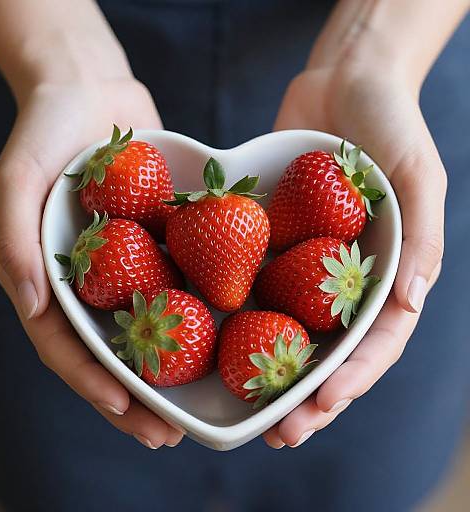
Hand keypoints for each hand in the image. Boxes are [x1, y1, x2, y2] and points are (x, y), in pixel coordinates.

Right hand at [0, 77, 183, 448]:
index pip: (68, 346)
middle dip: (137, 396)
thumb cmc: (45, 130)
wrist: (90, 88)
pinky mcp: (159, 241)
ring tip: (198, 404)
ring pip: (151, 326)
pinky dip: (196, 310)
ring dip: (172, 367)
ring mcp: (128, 263)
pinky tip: (225, 334)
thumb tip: (34, 304)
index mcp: (52, 277)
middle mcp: (92, 279)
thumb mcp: (18, 180)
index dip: (94, 385)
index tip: (127, 413)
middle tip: (167, 434)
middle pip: (113, 351)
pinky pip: (179, 281)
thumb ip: (17, 243)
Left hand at [263, 65, 445, 447]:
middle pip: (327, 348)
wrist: (344, 79)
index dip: (348, 381)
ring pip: (287, 325)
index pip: (372, 343)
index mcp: (385, 273)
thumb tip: (413, 303)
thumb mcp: (420, 176)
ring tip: (245, 408)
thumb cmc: (391, 123)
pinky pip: (254, 277)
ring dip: (268, 367)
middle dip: (305, 395)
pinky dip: (238, 308)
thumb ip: (422, 240)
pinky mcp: (273, 239)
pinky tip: (213, 336)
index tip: (317, 411)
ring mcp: (305, 261)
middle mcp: (343, 276)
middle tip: (278, 435)